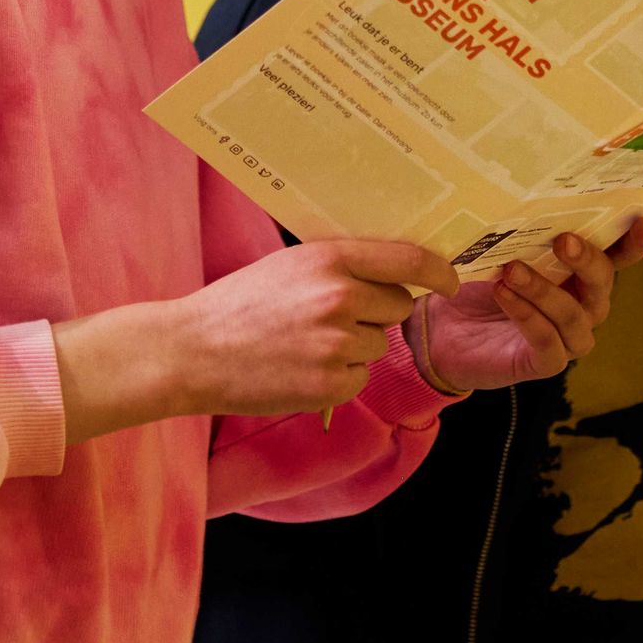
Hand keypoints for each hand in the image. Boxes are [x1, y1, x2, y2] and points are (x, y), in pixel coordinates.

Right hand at [165, 240, 453, 417]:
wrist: (192, 352)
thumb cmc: (238, 305)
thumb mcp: (289, 265)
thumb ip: (339, 264)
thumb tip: (392, 270)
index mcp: (329, 259)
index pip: (409, 260)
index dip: (439, 272)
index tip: (450, 282)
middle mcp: (340, 297)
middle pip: (398, 306)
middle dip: (377, 314)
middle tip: (331, 319)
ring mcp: (336, 343)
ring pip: (377, 345)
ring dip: (353, 348)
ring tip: (304, 345)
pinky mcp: (331, 383)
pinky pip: (359, 378)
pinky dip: (338, 378)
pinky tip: (300, 370)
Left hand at [413, 221, 642, 390]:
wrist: (443, 330)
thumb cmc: (479, 281)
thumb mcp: (497, 250)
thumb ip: (518, 230)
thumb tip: (518, 194)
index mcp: (579, 273)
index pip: (616, 257)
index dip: (633, 243)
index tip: (641, 222)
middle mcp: (583, 305)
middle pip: (602, 284)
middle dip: (587, 261)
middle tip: (563, 241)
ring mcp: (567, 337)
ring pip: (575, 315)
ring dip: (545, 290)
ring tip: (512, 270)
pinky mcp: (545, 363)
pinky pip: (548, 342)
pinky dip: (527, 316)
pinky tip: (504, 295)